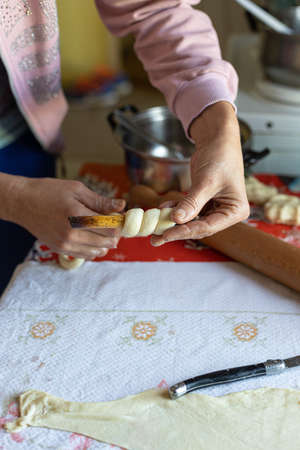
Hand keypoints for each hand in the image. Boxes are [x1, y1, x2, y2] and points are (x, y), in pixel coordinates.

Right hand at [11, 178, 125, 258]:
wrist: (22, 203)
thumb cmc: (49, 191)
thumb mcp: (77, 189)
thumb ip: (100, 201)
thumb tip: (122, 205)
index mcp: (77, 216)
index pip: (109, 228)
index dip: (119, 223)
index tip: (120, 217)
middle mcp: (71, 234)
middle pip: (106, 242)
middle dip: (115, 234)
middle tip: (115, 224)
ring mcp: (65, 244)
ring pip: (97, 251)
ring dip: (106, 243)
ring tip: (104, 230)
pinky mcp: (60, 249)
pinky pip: (85, 255)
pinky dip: (94, 249)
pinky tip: (95, 240)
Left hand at [151, 102, 248, 245]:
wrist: (218, 138)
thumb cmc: (220, 156)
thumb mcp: (206, 181)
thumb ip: (192, 202)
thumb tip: (176, 220)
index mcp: (235, 211)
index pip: (207, 227)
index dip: (185, 232)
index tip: (166, 235)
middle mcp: (226, 213)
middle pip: (199, 227)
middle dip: (177, 231)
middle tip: (156, 238)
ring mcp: (215, 208)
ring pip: (192, 221)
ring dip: (174, 223)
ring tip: (155, 229)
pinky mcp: (204, 201)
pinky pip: (188, 210)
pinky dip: (175, 209)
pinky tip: (163, 209)